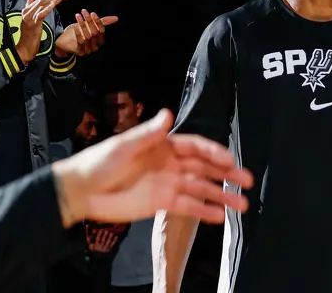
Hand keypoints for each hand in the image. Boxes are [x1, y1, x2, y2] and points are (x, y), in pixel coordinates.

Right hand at [15, 0, 66, 63]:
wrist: (23, 49)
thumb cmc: (27, 37)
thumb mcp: (28, 20)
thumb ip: (29, 7)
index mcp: (25, 11)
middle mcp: (27, 13)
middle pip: (41, 0)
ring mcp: (29, 19)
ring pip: (42, 5)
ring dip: (53, 0)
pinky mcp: (33, 25)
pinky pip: (41, 14)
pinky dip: (48, 8)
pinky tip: (54, 4)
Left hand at [52, 109, 252, 227]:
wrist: (83, 191)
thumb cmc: (100, 162)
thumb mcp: (123, 145)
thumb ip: (148, 134)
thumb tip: (168, 113)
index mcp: (161, 145)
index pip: (194, 147)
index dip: (213, 152)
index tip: (229, 160)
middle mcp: (169, 163)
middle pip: (203, 168)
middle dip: (226, 174)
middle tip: (248, 181)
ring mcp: (167, 184)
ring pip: (201, 189)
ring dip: (221, 195)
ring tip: (243, 205)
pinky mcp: (162, 203)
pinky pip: (188, 207)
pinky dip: (204, 211)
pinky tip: (221, 217)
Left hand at [55, 10, 118, 56]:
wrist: (66, 42)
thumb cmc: (81, 32)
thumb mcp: (91, 26)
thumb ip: (103, 22)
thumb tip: (116, 18)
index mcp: (100, 41)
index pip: (102, 31)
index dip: (98, 22)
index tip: (92, 13)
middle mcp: (96, 46)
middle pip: (94, 33)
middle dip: (89, 21)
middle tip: (83, 11)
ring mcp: (88, 50)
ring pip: (87, 36)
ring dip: (82, 25)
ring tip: (78, 16)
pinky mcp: (80, 52)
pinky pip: (80, 42)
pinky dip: (78, 33)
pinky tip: (75, 26)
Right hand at [87, 229, 119, 255]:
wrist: (98, 260)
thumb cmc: (94, 253)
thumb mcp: (90, 248)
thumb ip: (89, 242)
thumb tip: (87, 237)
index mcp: (96, 246)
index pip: (97, 239)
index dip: (99, 235)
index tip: (101, 230)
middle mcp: (101, 247)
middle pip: (103, 240)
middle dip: (105, 235)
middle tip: (107, 231)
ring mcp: (106, 249)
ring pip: (108, 243)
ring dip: (110, 238)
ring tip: (112, 233)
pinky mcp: (109, 250)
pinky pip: (112, 245)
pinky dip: (114, 241)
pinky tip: (116, 237)